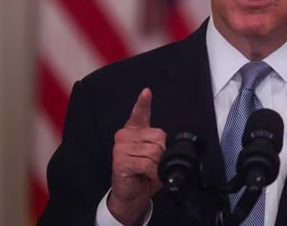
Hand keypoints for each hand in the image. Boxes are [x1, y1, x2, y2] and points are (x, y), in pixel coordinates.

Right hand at [108, 88, 165, 224]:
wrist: (131, 195)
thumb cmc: (143, 174)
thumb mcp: (154, 156)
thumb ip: (159, 144)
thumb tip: (165, 141)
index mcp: (133, 131)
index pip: (139, 113)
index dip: (143, 103)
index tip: (146, 92)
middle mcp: (124, 136)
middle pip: (158, 137)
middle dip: (162, 154)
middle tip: (153, 164)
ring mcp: (120, 148)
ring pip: (154, 151)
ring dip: (157, 165)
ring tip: (148, 171)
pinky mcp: (120, 161)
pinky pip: (147, 163)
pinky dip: (152, 172)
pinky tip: (146, 175)